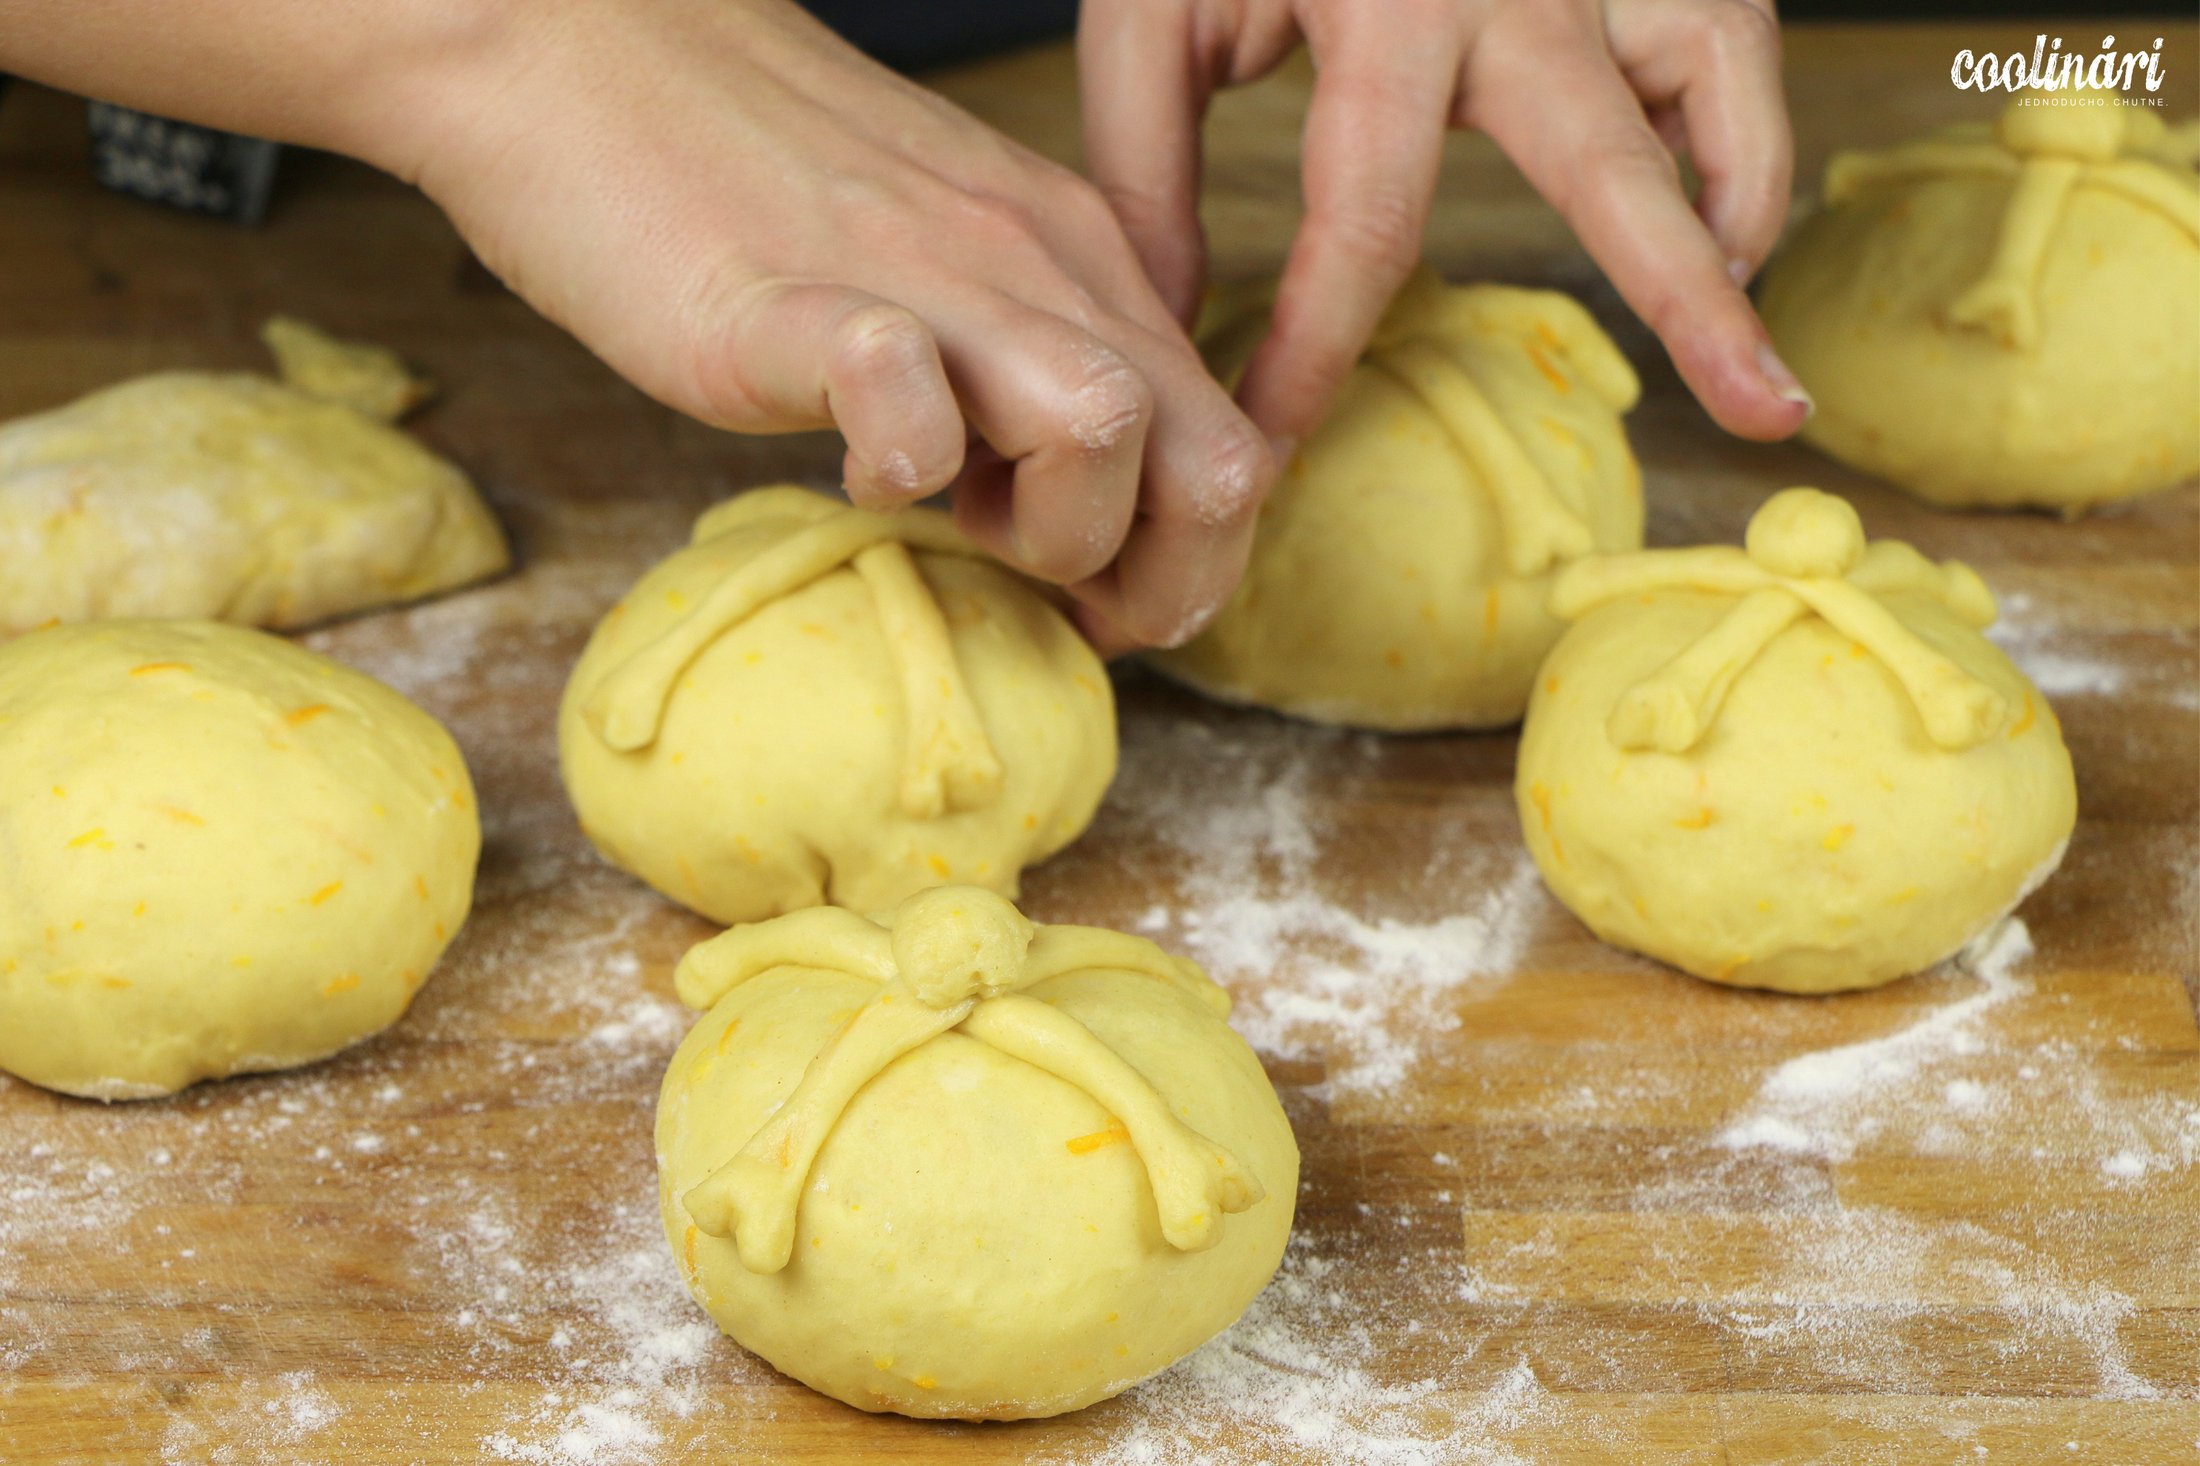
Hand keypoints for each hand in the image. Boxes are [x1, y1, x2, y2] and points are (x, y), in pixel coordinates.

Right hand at [369, 0, 1273, 651]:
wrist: (579, 50)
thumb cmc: (749, 178)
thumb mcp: (943, 266)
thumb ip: (1022, 360)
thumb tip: (1069, 492)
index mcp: (1080, 262)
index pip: (1231, 438)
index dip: (1193, 556)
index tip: (1100, 593)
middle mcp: (1039, 263)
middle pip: (1218, 466)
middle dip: (1164, 581)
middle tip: (1058, 603)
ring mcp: (927, 273)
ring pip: (1108, 428)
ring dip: (1055, 531)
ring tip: (961, 521)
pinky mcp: (796, 303)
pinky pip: (905, 393)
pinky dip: (898, 465)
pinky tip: (851, 469)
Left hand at [1079, 0, 1805, 444]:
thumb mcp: (1155, 10)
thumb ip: (1144, 166)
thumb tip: (1162, 325)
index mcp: (1388, 8)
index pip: (1365, 224)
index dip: (1315, 350)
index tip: (1273, 439)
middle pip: (1619, 171)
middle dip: (1691, 308)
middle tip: (1765, 415)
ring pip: (1716, 82)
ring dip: (1733, 210)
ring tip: (1736, 328)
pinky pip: (1731, 40)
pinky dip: (1736, 136)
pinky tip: (1712, 222)